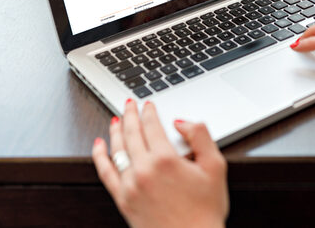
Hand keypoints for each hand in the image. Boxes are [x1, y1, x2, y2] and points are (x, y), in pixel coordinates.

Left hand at [92, 99, 227, 227]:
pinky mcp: (123, 200)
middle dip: (130, 115)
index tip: (148, 104)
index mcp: (165, 160)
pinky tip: (99, 145)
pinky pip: (105, 172)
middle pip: (132, 133)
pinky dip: (100, 156)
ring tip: (116, 119)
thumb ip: (200, 136)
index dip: (149, 111)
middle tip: (129, 104)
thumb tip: (182, 122)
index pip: (151, 125)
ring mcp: (130, 185)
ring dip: (116, 130)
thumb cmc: (205, 210)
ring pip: (117, 149)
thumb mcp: (216, 166)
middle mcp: (144, 170)